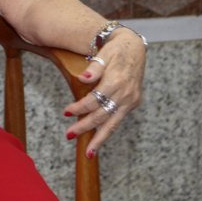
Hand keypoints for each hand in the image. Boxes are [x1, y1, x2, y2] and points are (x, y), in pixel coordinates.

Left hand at [63, 28, 145, 157]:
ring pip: (113, 124)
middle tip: (69, 135)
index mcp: (116, 82)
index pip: (93, 101)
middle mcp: (125, 94)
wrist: (135, 47)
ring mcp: (131, 100)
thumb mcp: (103, 54)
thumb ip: (93, 69)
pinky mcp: (134, 103)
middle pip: (101, 116)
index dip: (79, 108)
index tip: (66, 112)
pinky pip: (118, 119)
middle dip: (85, 127)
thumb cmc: (115, 50)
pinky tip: (99, 138)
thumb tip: (82, 78)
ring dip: (100, 139)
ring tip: (89, 153)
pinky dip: (108, 129)